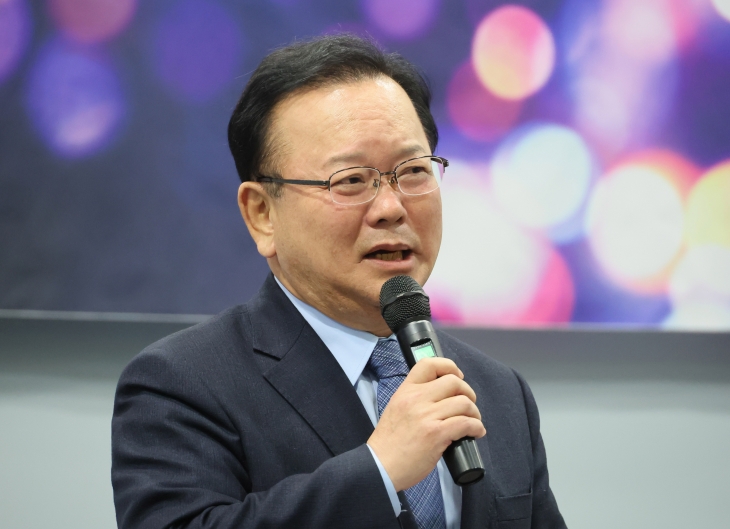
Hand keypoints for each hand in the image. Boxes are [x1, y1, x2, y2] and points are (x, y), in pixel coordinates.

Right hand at [366, 358, 485, 490]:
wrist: (380, 466)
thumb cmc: (389, 442)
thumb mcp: (396, 408)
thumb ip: (415, 399)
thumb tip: (441, 397)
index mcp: (406, 391)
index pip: (429, 364)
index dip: (449, 366)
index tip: (457, 376)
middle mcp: (416, 398)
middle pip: (453, 382)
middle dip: (468, 392)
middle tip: (468, 404)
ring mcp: (427, 416)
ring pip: (464, 403)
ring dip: (474, 413)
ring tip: (472, 421)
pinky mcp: (436, 434)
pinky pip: (466, 423)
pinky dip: (476, 427)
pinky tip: (476, 433)